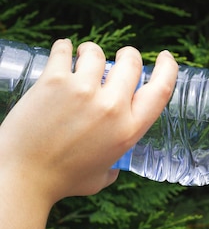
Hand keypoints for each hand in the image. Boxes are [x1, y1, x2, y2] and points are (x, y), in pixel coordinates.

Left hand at [0, 39, 177, 207]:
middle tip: (120, 56)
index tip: (165, 57)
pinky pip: (64, 51)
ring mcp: (83, 91)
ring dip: (92, 51)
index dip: (168, 68)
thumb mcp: (102, 176)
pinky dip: (64, 47)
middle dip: (128, 55)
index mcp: (129, 129)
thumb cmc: (61, 181)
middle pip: (131, 63)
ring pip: (97, 52)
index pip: (161, 89)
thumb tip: (114, 164)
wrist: (20, 177)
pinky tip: (63, 49)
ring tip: (83, 55)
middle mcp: (112, 107)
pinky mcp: (54, 81)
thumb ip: (114, 166)